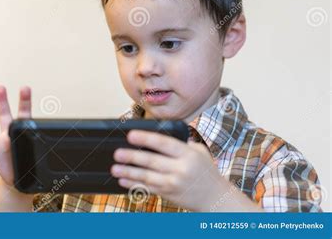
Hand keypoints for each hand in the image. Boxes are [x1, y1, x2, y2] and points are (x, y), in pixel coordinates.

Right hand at [0, 85, 31, 187]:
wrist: (15, 178)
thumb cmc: (27, 167)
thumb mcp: (36, 162)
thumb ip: (39, 157)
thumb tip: (53, 163)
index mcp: (28, 134)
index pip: (33, 119)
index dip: (35, 111)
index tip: (37, 101)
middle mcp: (17, 132)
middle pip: (21, 113)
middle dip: (23, 100)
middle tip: (25, 88)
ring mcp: (4, 137)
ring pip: (4, 116)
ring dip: (2, 102)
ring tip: (1, 88)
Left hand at [110, 130, 238, 211]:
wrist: (216, 198)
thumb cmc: (206, 171)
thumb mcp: (199, 152)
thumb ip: (181, 143)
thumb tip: (157, 135)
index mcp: (188, 154)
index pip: (164, 143)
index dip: (146, 138)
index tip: (131, 135)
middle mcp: (181, 169)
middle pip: (152, 161)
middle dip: (132, 157)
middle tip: (118, 153)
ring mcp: (174, 183)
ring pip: (147, 177)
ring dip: (129, 173)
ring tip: (115, 168)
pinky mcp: (169, 194)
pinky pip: (148, 189)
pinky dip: (134, 185)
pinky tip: (123, 181)